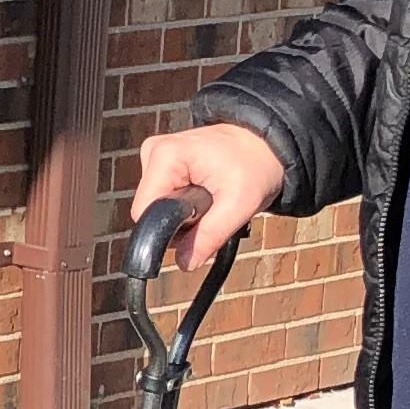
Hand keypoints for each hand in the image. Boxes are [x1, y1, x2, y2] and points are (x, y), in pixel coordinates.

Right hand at [131, 123, 286, 272]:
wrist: (265, 145)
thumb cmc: (255, 166)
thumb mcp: (240, 204)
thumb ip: (210, 236)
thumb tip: (185, 263)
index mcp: (165, 155)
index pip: (144, 213)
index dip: (169, 230)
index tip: (199, 225)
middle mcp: (153, 152)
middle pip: (149, 211)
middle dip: (179, 223)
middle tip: (213, 211)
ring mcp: (155, 157)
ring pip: (156, 208)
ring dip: (183, 215)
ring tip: (212, 201)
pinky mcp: (162, 164)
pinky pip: (163, 199)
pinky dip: (183, 205)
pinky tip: (204, 196)